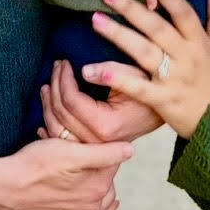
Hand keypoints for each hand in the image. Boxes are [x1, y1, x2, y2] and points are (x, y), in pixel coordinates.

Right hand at [0, 138, 131, 209]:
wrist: (6, 187)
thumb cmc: (36, 164)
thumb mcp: (71, 150)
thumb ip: (104, 152)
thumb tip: (130, 151)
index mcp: (99, 186)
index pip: (114, 160)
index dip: (101, 145)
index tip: (86, 138)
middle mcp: (94, 206)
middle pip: (108, 178)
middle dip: (100, 165)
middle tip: (79, 152)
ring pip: (103, 199)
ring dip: (100, 185)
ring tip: (87, 171)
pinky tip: (99, 203)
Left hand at [39, 60, 163, 144]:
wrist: (161, 112)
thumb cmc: (152, 91)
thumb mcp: (136, 77)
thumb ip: (111, 73)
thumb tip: (84, 70)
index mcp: (106, 126)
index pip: (72, 101)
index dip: (64, 78)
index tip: (64, 62)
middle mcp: (97, 141)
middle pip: (61, 113)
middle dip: (55, 85)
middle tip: (57, 65)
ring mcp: (92, 147)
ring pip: (56, 125)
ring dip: (49, 101)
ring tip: (49, 82)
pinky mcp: (90, 146)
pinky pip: (61, 135)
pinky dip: (50, 119)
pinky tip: (48, 105)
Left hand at [81, 0, 209, 138]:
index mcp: (199, 41)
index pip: (181, 11)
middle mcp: (186, 56)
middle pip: (156, 27)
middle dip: (131, 8)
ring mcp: (173, 78)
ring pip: (143, 51)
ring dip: (118, 35)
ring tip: (95, 20)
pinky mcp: (162, 100)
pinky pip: (136, 87)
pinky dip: (116, 78)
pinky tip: (93, 71)